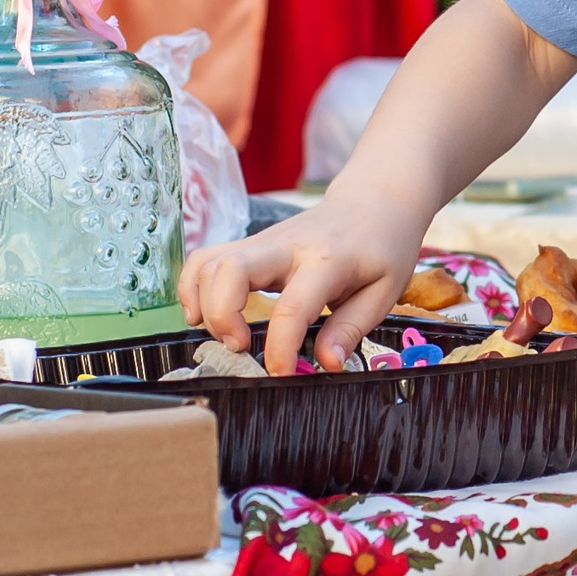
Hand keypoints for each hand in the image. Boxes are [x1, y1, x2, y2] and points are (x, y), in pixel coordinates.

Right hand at [178, 185, 426, 372]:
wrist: (374, 202)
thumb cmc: (382, 247)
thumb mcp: (384, 291)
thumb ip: (351, 329)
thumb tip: (327, 364)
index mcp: (327, 261)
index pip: (292, 306)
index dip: (280, 347)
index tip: (281, 373)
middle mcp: (287, 246)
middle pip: (230, 269)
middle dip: (222, 316)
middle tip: (240, 347)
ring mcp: (263, 241)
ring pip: (209, 262)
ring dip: (204, 304)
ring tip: (227, 336)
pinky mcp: (250, 244)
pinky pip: (205, 258)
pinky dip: (192, 287)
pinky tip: (201, 315)